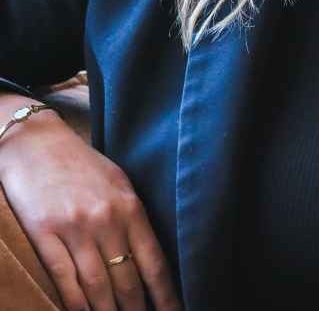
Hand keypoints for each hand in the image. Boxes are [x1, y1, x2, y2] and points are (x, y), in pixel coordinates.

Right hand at [0, 103, 180, 310]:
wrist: (35, 142)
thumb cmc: (80, 163)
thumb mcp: (119, 183)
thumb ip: (134, 216)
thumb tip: (147, 252)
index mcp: (130, 208)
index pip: (154, 262)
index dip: (166, 293)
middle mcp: (106, 221)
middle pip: (128, 279)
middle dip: (138, 308)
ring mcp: (75, 229)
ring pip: (98, 284)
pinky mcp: (44, 233)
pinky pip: (64, 277)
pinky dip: (76, 302)